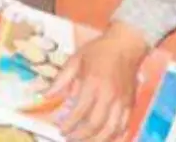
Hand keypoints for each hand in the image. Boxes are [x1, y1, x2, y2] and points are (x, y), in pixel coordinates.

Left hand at [50, 24, 148, 141]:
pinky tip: (104, 138)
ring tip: (84, 141)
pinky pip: (124, 126)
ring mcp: (122, 102)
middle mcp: (109, 95)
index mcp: (93, 83)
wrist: (127, 44)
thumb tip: (45, 95)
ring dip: (96, 140)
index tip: (60, 129)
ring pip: (111, 130)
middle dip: (80, 136)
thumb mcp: (75, 59)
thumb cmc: (99, 50)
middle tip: (69, 138)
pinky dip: (114, 136)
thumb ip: (60, 79)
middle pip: (95, 125)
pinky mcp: (131, 104)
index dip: (69, 124)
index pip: (79, 111)